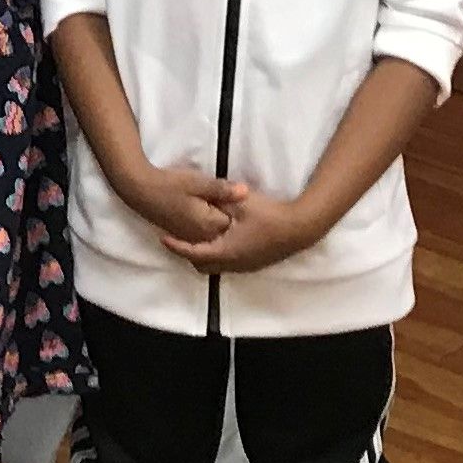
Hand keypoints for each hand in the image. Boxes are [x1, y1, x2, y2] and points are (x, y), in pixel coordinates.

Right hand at [113, 161, 237, 248]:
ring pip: (213, 236)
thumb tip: (246, 192)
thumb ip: (222, 190)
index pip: (233, 224)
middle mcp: (200, 237)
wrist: (140, 190)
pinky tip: (205, 214)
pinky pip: (201, 237)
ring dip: (218, 225)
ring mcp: (190, 238)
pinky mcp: (181, 235)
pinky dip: (207, 228)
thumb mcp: (199, 183)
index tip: (242, 200)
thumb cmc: (170, 185)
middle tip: (233, 204)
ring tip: (218, 208)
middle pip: (224, 233)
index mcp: (208, 225)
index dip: (239, 211)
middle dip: (231, 221)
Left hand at [160, 186, 323, 275]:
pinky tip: (220, 239)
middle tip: (178, 238)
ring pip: (215, 266)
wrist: (299, 229)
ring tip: (196, 237)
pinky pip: (227, 264)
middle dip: (188, 253)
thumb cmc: (269, 216)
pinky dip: (217, 255)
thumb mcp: (241, 203)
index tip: (163, 238)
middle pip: (201, 265)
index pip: (193, 252)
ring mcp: (245, 266)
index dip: (176, 246)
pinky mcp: (254, 263)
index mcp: (226, 251)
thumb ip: (220, 200)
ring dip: (203, 254)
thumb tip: (203, 196)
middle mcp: (233, 263)